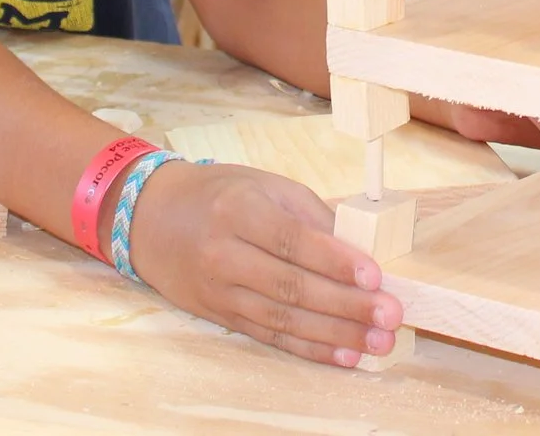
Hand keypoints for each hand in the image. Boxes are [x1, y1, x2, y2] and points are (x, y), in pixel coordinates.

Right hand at [129, 161, 403, 368]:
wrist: (150, 217)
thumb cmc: (219, 194)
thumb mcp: (264, 185)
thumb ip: (311, 213)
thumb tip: (359, 246)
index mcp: (239, 210)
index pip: (292, 240)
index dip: (335, 261)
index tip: (375, 276)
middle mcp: (224, 254)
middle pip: (292, 286)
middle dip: (346, 305)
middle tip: (390, 316)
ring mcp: (219, 291)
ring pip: (284, 318)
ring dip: (335, 334)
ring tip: (376, 343)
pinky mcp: (219, 315)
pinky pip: (269, 336)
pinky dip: (309, 348)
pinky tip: (342, 355)